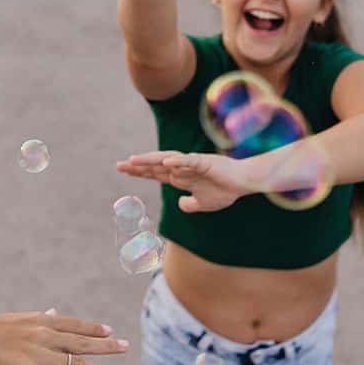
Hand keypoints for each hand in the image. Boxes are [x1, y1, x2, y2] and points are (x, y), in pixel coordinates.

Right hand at [0, 310, 129, 364]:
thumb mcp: (17, 319)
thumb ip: (39, 318)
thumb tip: (52, 311)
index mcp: (42, 321)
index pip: (75, 325)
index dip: (94, 328)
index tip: (109, 330)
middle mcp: (46, 336)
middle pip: (83, 342)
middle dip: (107, 345)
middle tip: (126, 347)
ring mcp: (41, 355)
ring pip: (78, 364)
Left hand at [117, 151, 248, 211]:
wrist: (243, 183)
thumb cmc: (225, 190)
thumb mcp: (203, 204)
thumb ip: (191, 204)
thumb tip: (180, 204)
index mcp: (181, 177)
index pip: (155, 173)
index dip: (140, 171)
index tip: (124, 169)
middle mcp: (183, 168)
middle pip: (156, 165)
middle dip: (138, 165)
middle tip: (119, 165)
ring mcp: (193, 164)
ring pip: (167, 160)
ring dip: (151, 160)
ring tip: (135, 161)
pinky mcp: (205, 163)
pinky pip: (188, 161)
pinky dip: (176, 162)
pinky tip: (164, 163)